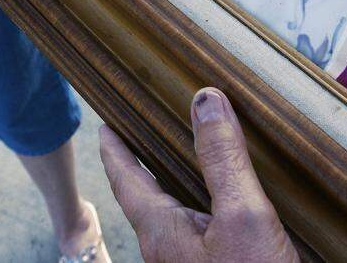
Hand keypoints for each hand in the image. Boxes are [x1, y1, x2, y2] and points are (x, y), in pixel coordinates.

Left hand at [100, 87, 298, 262]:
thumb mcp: (242, 216)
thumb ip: (223, 160)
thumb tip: (204, 99)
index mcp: (162, 233)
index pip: (127, 181)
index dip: (115, 150)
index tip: (104, 127)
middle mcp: (168, 254)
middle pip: (147, 200)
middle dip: (144, 167)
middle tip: (142, 136)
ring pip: (175, 220)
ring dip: (176, 189)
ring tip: (185, 165)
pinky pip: (201, 236)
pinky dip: (204, 210)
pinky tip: (226, 210)